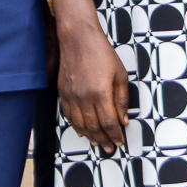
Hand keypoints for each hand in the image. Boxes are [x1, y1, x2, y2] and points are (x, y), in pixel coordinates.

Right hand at [49, 0, 129, 153]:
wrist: (78, 38)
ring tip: (98, 143)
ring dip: (90, 136)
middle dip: (104, 140)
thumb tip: (123, 120)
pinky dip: (75, 126)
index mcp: (100, 92)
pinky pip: (68, 115)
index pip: (109, 122)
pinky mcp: (62, 92)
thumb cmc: (101, 53)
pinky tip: (81, 131)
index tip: (120, 141)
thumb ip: (121, 100)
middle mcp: (83, 97)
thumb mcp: (120, 75)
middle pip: (93, 127)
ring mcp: (71, 95)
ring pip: (80, 124)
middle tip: (110, 148)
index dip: (115, 135)